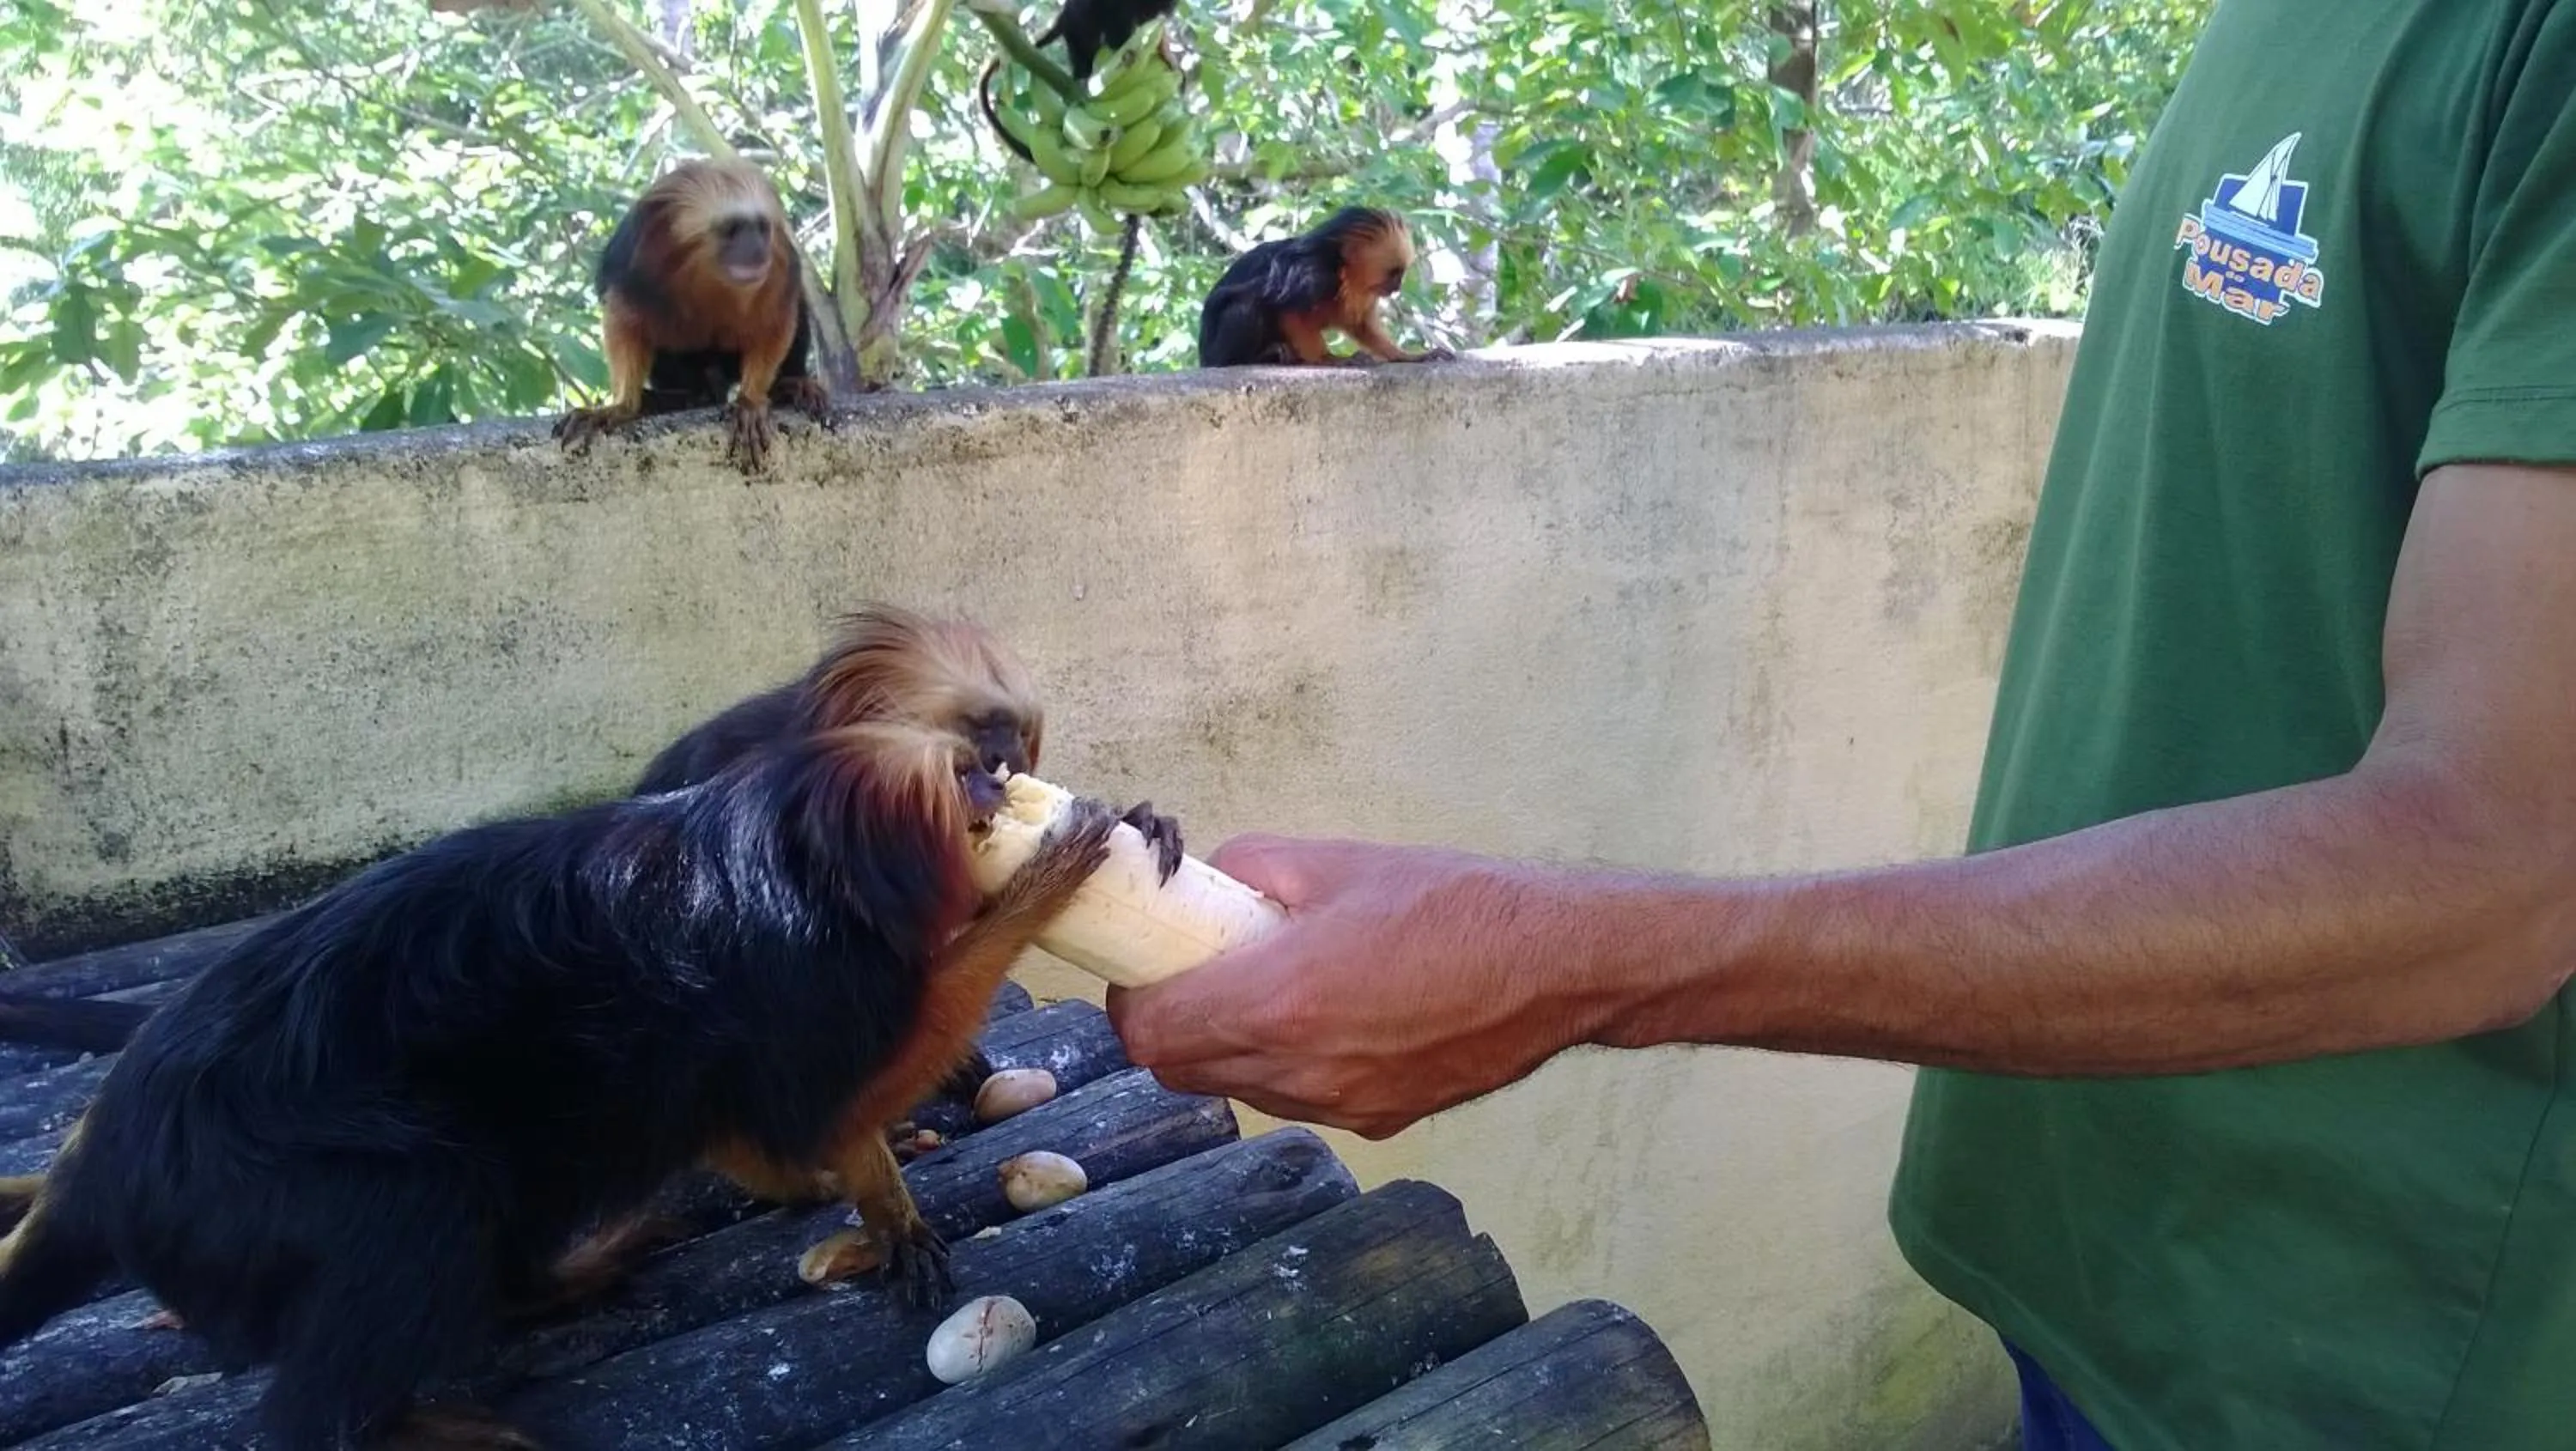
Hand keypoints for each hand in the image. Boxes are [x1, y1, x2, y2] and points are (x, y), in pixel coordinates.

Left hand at [1104, 835, 1605, 1138]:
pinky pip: (1298, 1101)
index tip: (1146, 967)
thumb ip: (1247, 870)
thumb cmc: (1452, 901)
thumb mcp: (1335, 862)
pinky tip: (1333, 1018)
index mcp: (1280, 1000)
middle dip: (1170, 1025)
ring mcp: (1340, 1107)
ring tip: (1274, 991)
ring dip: (1228, 1047)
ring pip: (1238, 1090)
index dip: (1131, 1001)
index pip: (1150, 1033)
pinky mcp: (1378, 1123)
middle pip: (1179, 1072)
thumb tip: (1198, 884)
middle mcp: (1300, 1070)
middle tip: (1196, 976)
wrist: (1558, 966)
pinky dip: (1287, 1065)